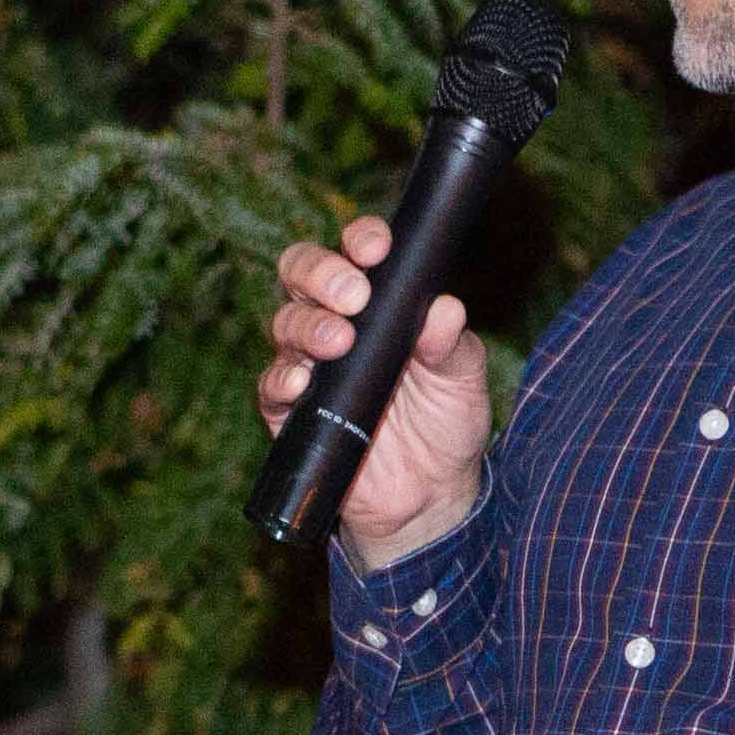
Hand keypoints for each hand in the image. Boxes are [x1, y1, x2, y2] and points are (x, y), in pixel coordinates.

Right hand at [255, 216, 496, 567]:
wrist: (430, 495)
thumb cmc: (446, 421)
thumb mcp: (462, 378)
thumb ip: (453, 343)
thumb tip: (445, 309)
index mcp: (378, 301)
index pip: (356, 252)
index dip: (361, 240)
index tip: (378, 249)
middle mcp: (336, 323)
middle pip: (302, 274)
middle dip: (321, 273)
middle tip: (353, 294)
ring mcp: (311, 366)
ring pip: (285, 324)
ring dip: (308, 326)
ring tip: (339, 341)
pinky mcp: (292, 412)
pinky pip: (272, 386)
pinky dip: (282, 379)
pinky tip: (302, 381)